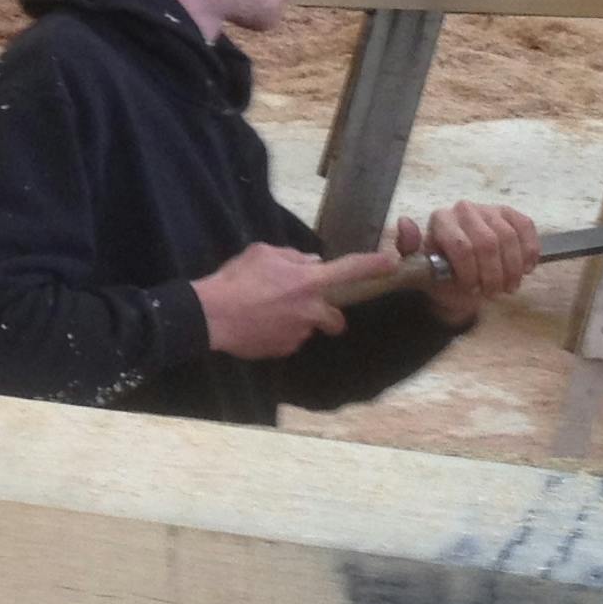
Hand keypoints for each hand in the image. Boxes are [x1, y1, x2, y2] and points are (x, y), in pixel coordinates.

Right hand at [191, 240, 395, 361]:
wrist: (211, 316)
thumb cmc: (237, 279)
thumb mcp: (263, 253)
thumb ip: (293, 258)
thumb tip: (310, 263)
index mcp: (309, 282)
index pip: (350, 270)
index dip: (374, 265)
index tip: (392, 263)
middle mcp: (311, 310)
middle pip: (336, 317)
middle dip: (327, 314)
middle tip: (304, 306)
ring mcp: (299, 334)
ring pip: (309, 327)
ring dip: (297, 321)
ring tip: (269, 312)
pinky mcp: (284, 350)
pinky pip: (290, 340)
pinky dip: (280, 332)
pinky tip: (260, 325)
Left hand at [402, 203, 538, 321]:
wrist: (461, 274)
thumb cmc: (442, 273)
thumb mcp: (421, 269)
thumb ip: (409, 248)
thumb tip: (405, 222)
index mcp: (440, 220)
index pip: (462, 246)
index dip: (471, 273)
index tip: (472, 290)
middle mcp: (464, 209)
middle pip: (488, 244)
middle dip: (494, 275)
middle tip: (493, 293)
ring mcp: (489, 209)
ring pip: (509, 239)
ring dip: (512, 269)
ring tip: (507, 286)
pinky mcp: (510, 213)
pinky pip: (526, 229)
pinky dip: (529, 253)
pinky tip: (525, 269)